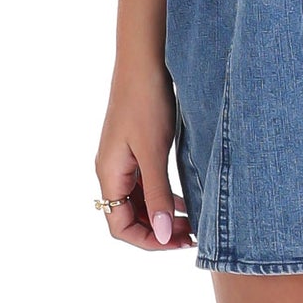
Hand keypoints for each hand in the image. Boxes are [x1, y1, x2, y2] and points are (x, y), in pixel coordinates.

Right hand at [95, 60, 196, 251]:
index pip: (119, 226)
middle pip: (129, 217)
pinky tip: (185, 199)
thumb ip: (157, 193)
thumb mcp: (154, 151)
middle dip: (158, 231)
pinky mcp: (135, 149)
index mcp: (109, 174)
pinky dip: (163, 197)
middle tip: (192, 235)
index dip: (148, 241)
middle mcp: (112, 171)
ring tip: (192, 223)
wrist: (144, 60)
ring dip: (162, 215)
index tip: (178, 241)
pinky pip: (146, 184)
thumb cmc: (146, 102)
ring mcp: (123, 160)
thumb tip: (160, 234)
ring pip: (139, 202)